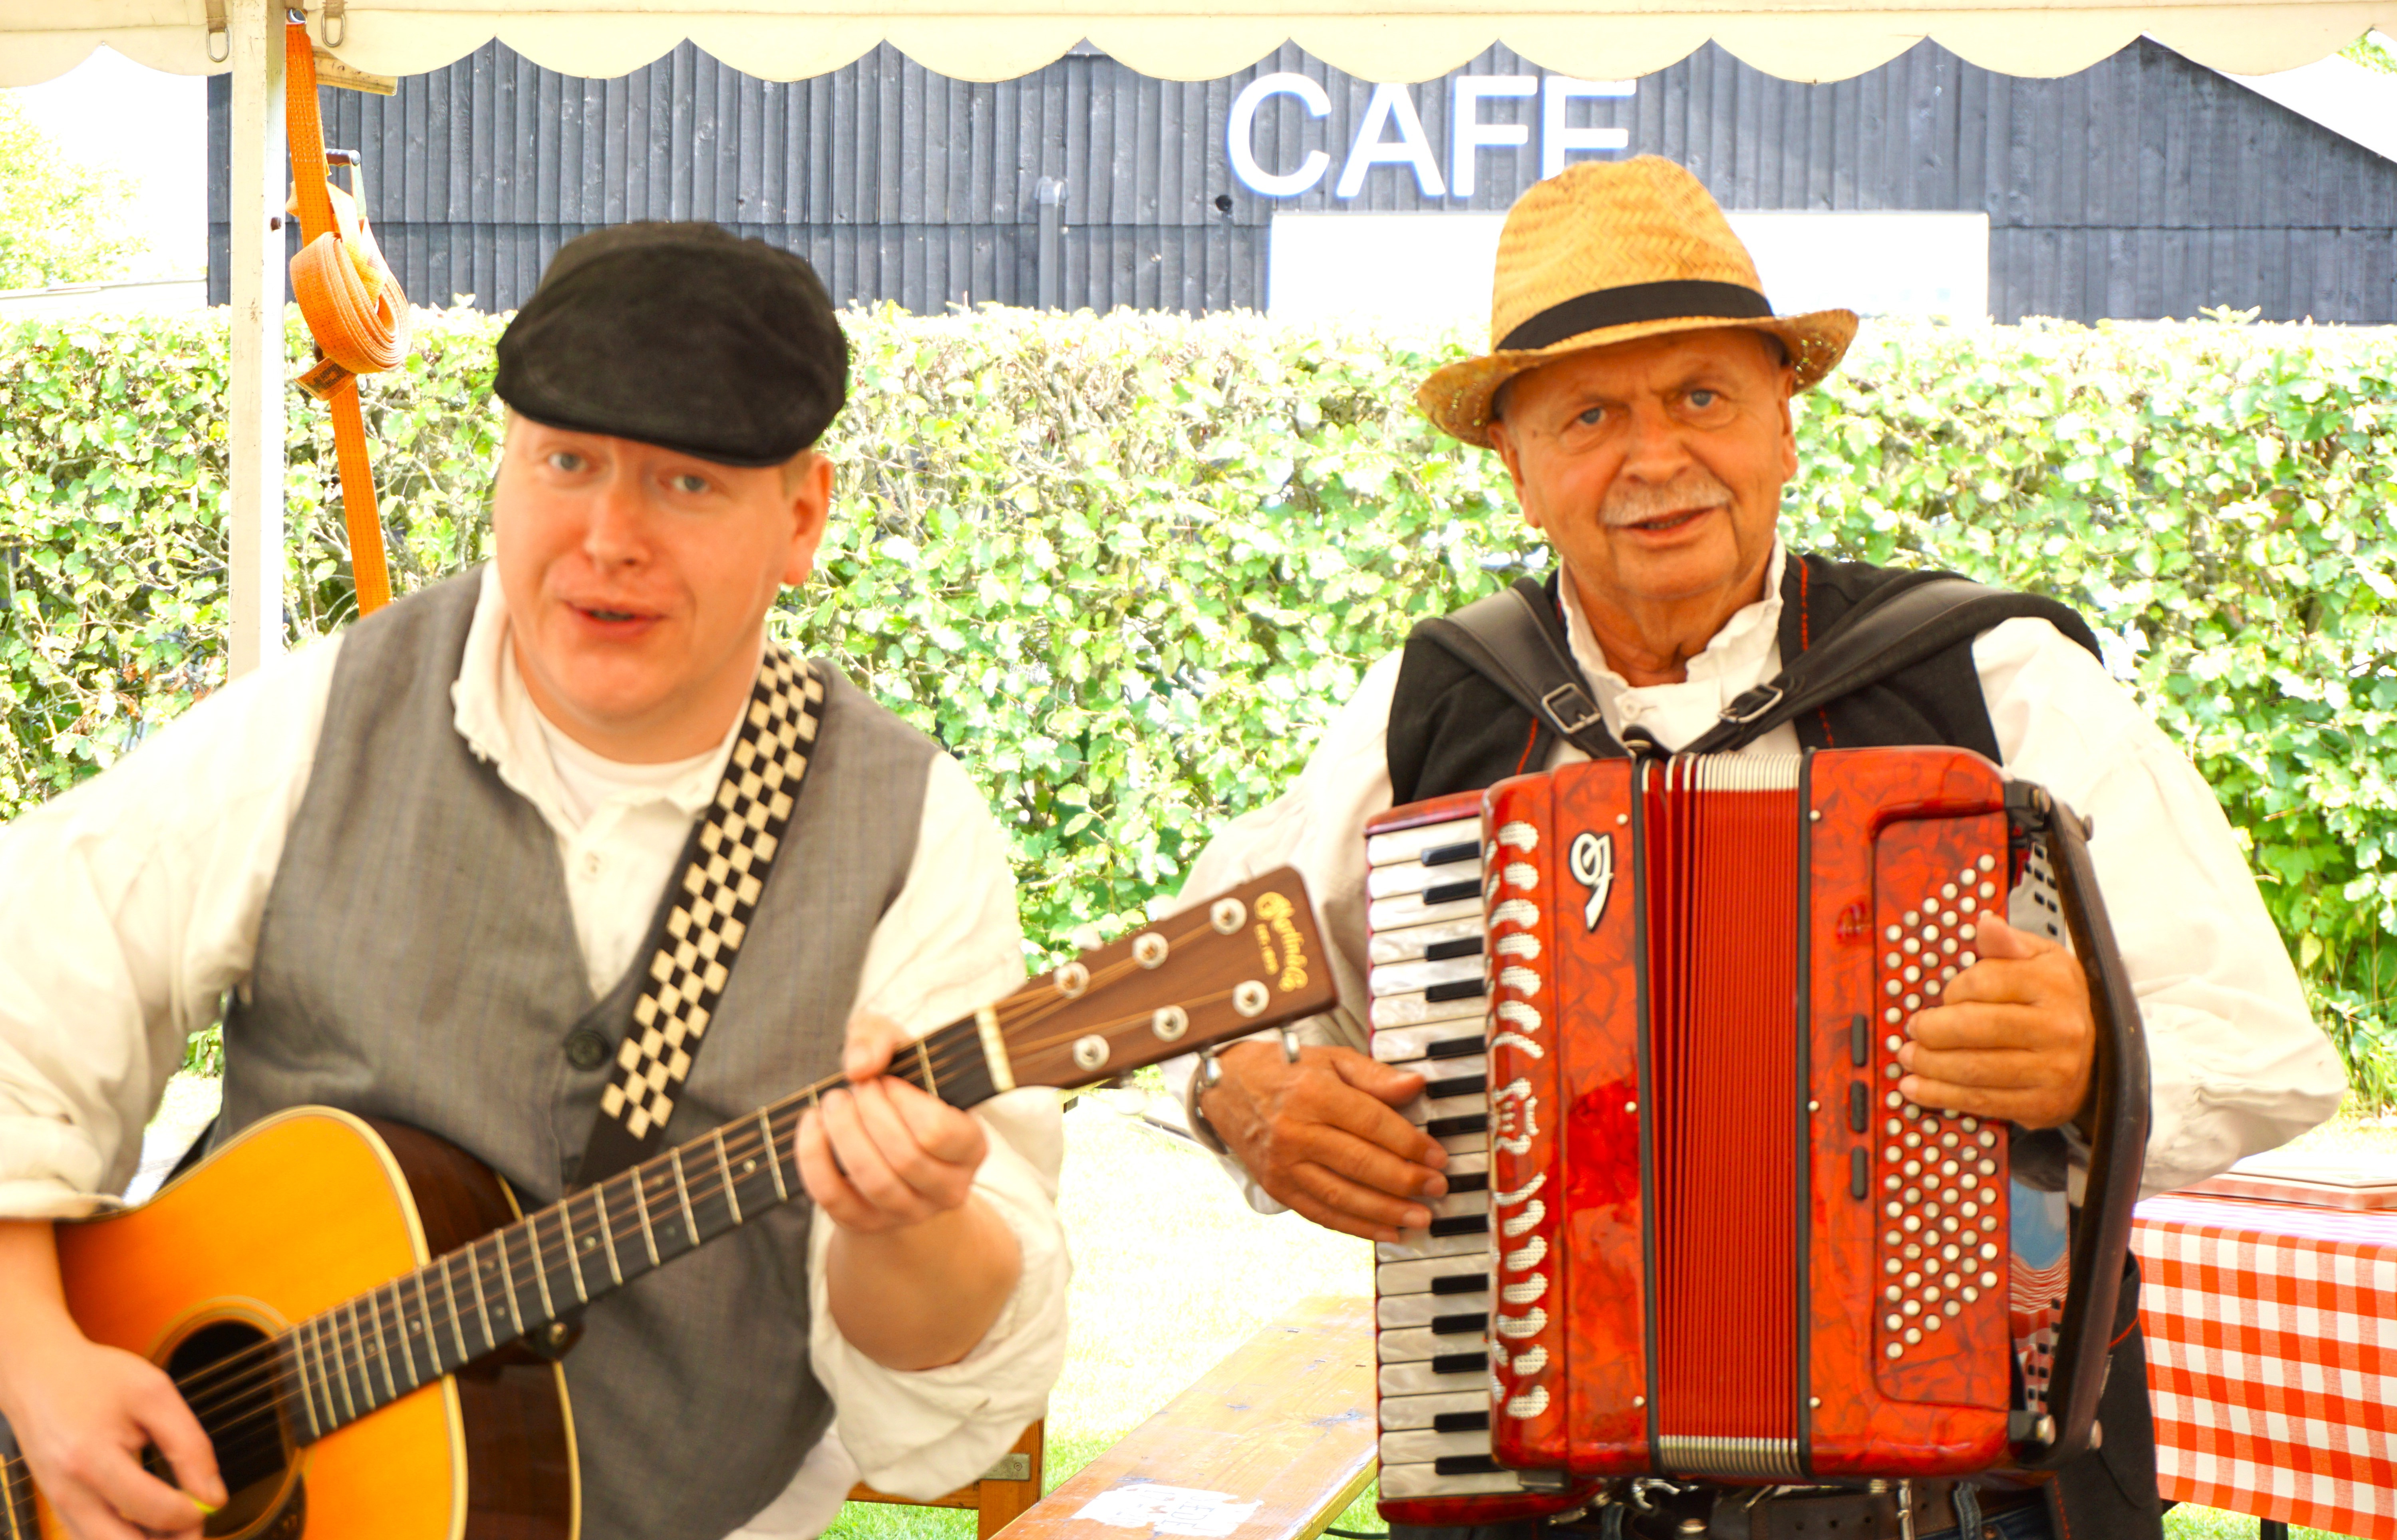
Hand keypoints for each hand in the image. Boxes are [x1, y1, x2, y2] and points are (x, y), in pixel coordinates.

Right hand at [0, 1314, 223, 1539]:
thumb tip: (214, 1497)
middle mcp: (68, 1492)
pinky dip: (125, 1536)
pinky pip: (93, 1539)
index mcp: (91, 1459)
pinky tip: (150, 1518)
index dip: (191, 1514)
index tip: (208, 1501)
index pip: (152, 1510)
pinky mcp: (59, 1507)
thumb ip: (190, 1447)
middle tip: (195, 1521)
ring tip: (176, 1518)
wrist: (39, 1374)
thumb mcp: (156, 1395)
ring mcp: (59, 1504)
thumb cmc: (96, 1378)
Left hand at [794, 1012, 989, 1232]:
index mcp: (970, 1146)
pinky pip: (835, 1198)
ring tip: (833, 1102)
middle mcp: (948, 1188)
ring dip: (844, 1133)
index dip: (902, 1100)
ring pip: (874, 1181)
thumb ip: (880, 1037)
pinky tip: (810, 1124)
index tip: (886, 1079)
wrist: (883, 1143)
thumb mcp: (897, 1050)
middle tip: (856, 1087)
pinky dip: (814, 1158)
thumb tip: (860, 1066)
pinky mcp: (867, 1224)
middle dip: (869, 1113)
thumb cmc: (898, 1091)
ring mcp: (909, 1212)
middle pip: (905, 1157)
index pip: (938, 1131)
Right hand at [1198, 1041, 1450, 1242]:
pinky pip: (1321, 1213)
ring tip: (1420, 1217)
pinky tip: (1386, 1232)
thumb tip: (1415, 1086)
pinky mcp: (1277, 1187)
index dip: (1409, 1143)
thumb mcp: (1330, 1059)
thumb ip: (1374, 1075)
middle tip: (1437, 1187)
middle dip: (1405, 1180)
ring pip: (1341, 1196)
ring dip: (1385, 1211)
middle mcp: (1295, 1131)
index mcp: (1313, 1092)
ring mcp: (1283, 1164)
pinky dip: (1356, 1227)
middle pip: (1360, 1163)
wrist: (1227, 1088)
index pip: (1371, 1123)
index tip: (1438, 1156)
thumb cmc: (1285, 1070)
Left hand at [1898, 914, 2096, 1129]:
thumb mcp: (2041, 960)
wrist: (2099, 1053)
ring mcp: (2053, 1070)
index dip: (1952, 991)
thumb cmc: (2055, 1001)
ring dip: (1929, 1065)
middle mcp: (2059, 1028)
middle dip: (1932, 1031)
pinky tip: (1916, 1088)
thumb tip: (1986, 923)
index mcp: (2055, 984)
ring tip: (1907, 1057)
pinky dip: (1942, 1096)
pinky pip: (1981, 1101)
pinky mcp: (2042, 1104)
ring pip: (1974, 1069)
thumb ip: (2008, 943)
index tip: (1942, 996)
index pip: (1984, 983)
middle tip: (1912, 1030)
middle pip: (1976, 1028)